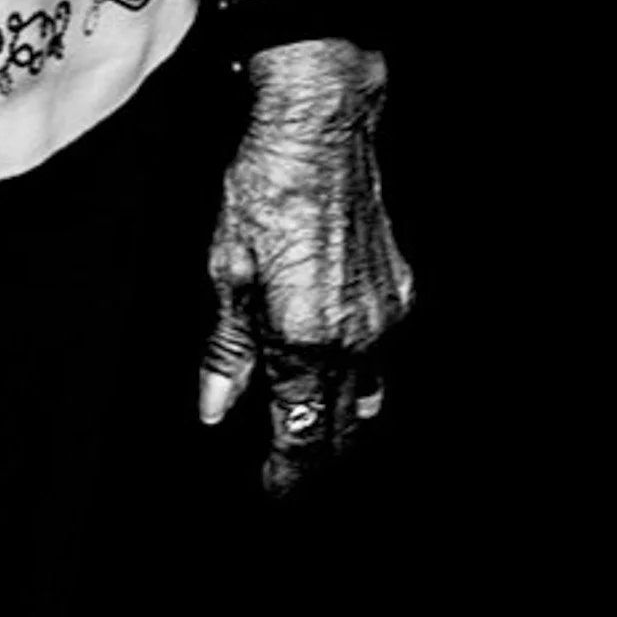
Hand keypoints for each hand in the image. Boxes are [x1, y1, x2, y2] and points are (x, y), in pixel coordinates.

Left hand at [199, 34, 414, 495]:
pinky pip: (384, 354)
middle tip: (286, 466)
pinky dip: (360, 371)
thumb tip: (216, 410)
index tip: (270, 489)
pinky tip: (334, 361)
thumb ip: (225, 350)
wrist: (321, 127)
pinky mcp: (401, 292)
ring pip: (371, 398)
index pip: (301, 438)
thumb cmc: (264, 187)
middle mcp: (355, 340)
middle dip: (315, 457)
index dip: (285, 473)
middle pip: (342, 431)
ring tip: (311, 426)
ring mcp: (385, 318)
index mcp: (305, 340)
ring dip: (342, 421)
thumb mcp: (224, 268)